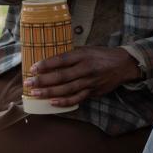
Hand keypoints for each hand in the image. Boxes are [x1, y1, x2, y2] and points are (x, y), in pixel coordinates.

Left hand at [25, 47, 139, 106]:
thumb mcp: (88, 49)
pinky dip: (64, 102)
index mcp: (83, 55)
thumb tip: (50, 59)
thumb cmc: (102, 55)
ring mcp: (89, 82)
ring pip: (66, 89)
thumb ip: (71, 55)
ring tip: (35, 94)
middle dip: (43, 80)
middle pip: (61, 76)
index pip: (61, 60)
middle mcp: (86, 69)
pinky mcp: (93, 92)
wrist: (123, 65)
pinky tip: (52, 103)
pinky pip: (76, 99)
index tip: (33, 68)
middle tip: (28, 83)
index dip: (46, 64)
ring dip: (49, 92)